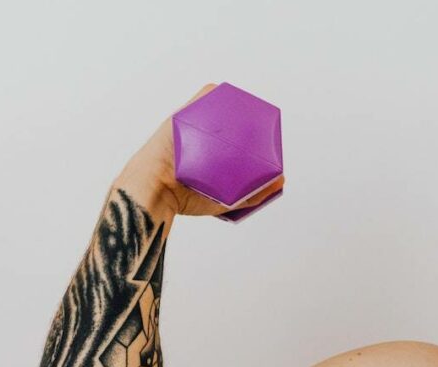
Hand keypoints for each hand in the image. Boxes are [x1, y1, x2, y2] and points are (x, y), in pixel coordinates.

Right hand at [116, 84, 284, 217]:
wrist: (156, 190)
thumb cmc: (184, 199)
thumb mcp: (223, 200)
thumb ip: (251, 195)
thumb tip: (281, 180)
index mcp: (206, 155)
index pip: (232, 138)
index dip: (249, 136)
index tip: (263, 142)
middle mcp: (197, 137)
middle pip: (228, 120)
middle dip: (246, 124)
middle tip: (260, 133)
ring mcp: (190, 123)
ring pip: (219, 106)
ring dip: (235, 109)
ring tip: (252, 120)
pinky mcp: (183, 114)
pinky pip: (207, 95)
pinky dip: (221, 94)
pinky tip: (235, 103)